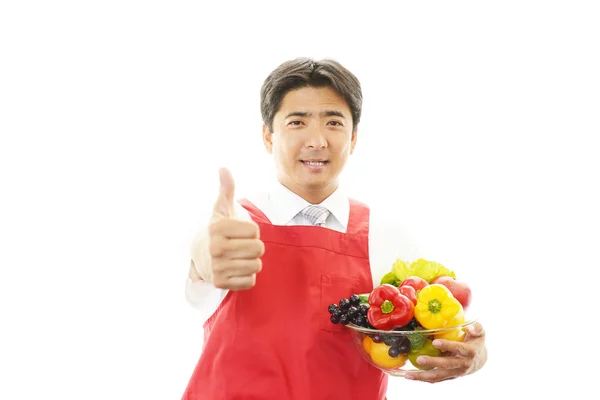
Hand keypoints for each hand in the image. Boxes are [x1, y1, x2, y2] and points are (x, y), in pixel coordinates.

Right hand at [203, 168, 264, 289]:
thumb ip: (226, 189)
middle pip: (258, 249)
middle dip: (254, 247)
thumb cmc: (218, 230)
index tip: (238, 232)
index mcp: (218, 228)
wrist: (202, 256)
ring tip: (238, 257)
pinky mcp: (221, 283)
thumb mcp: (221, 209)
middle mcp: (216, 248)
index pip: (256, 231)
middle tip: (240, 246)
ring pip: (256, 265)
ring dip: (251, 262)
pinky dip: (247, 277)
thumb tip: (223, 168)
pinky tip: (235, 270)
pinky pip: (250, 281)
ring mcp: (217, 267)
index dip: (251, 231)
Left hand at [404, 322, 486, 382]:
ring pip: (439, 376)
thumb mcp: (480, 333)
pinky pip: (436, 380)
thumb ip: (477, 328)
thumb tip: (469, 328)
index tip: (435, 342)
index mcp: (470, 352)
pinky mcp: (449, 377)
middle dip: (433, 362)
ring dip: (423, 376)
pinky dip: (424, 379)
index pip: (459, 349)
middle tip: (419, 359)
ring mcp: (455, 372)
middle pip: (447, 365)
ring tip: (408, 375)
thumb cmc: (476, 342)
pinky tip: (411, 376)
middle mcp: (463, 364)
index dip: (448, 346)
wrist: (479, 360)